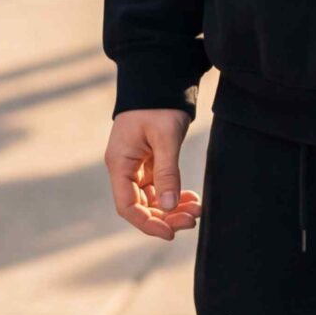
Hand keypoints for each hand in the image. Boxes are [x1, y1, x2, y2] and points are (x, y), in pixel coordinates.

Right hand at [105, 108, 200, 238]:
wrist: (161, 81)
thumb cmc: (159, 106)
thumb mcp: (165, 138)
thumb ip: (167, 172)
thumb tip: (168, 206)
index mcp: (120, 163)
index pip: (127, 206)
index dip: (147, 223)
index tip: (170, 233)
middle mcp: (124, 168)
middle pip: (140, 206)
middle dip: (166, 217)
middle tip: (192, 219)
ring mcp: (136, 166)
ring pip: (152, 199)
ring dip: (172, 208)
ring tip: (196, 209)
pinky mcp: (149, 163)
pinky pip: (160, 187)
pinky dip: (174, 195)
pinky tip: (191, 198)